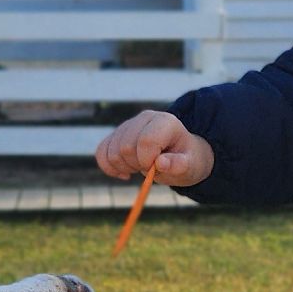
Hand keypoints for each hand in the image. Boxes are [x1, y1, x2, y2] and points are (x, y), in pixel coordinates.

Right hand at [95, 110, 215, 187]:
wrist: (181, 154)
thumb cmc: (187, 159)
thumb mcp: (191, 166)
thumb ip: (179, 165)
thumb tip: (160, 162)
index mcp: (165, 122)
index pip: (146, 140)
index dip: (147, 160)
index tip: (156, 168)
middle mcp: (145, 118)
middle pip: (126, 146)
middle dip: (136, 165)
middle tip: (151, 169)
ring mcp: (129, 125)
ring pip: (112, 151)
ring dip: (124, 167)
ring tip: (141, 168)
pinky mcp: (116, 135)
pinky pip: (101, 152)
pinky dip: (109, 167)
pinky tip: (124, 173)